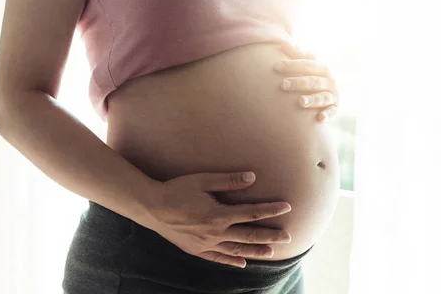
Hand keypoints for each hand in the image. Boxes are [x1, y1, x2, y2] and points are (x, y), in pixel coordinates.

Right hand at [144, 171, 291, 267]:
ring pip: (236, 250)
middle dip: (270, 236)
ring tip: (272, 253)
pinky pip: (218, 258)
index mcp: (219, 215)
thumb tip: (253, 177)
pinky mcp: (196, 249)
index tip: (287, 207)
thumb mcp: (203, 180)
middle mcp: (215, 232)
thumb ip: (229, 180)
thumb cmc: (177, 189)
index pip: (252, 213)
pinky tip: (242, 263)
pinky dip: (231, 261)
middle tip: (288, 237)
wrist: (151, 207)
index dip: (271, 210)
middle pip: (249, 235)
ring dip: (256, 251)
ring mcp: (206, 244)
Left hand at [276, 40, 338, 121]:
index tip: (275, 66)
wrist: (327, 94)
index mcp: (322, 68)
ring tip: (300, 102)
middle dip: (298, 82)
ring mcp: (332, 95)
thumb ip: (296, 54)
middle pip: (313, 81)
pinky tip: (319, 118)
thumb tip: (283, 40)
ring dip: (312, 99)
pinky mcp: (335, 108)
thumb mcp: (306, 66)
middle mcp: (329, 80)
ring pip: (322, 97)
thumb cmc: (311, 76)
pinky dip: (327, 115)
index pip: (306, 64)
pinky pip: (332, 112)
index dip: (291, 65)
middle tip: (282, 85)